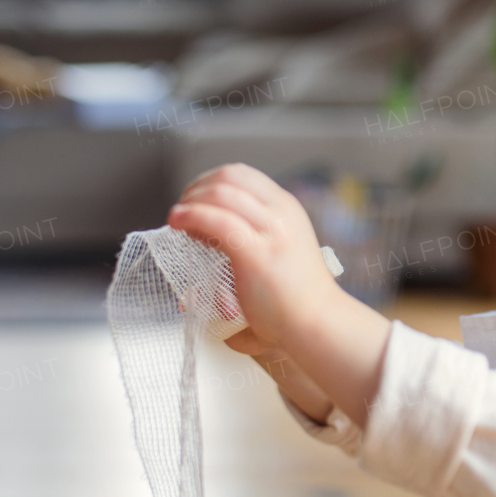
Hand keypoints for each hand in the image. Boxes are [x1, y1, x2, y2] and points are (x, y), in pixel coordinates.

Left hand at [167, 163, 391, 427]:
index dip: (210, 183)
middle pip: (228, 176)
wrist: (317, 322)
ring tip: (178, 223)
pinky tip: (178, 223)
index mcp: (287, 207)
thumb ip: (254, 242)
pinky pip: (216, 220)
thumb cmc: (296, 299)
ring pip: (220, 193)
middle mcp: (280, 212)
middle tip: (183, 211)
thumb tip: (215, 248)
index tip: (195, 204)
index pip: (241, 174)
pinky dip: (191, 216)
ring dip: (191, 202)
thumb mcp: (281, 252)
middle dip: (196, 189)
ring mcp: (271, 230)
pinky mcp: (255, 252)